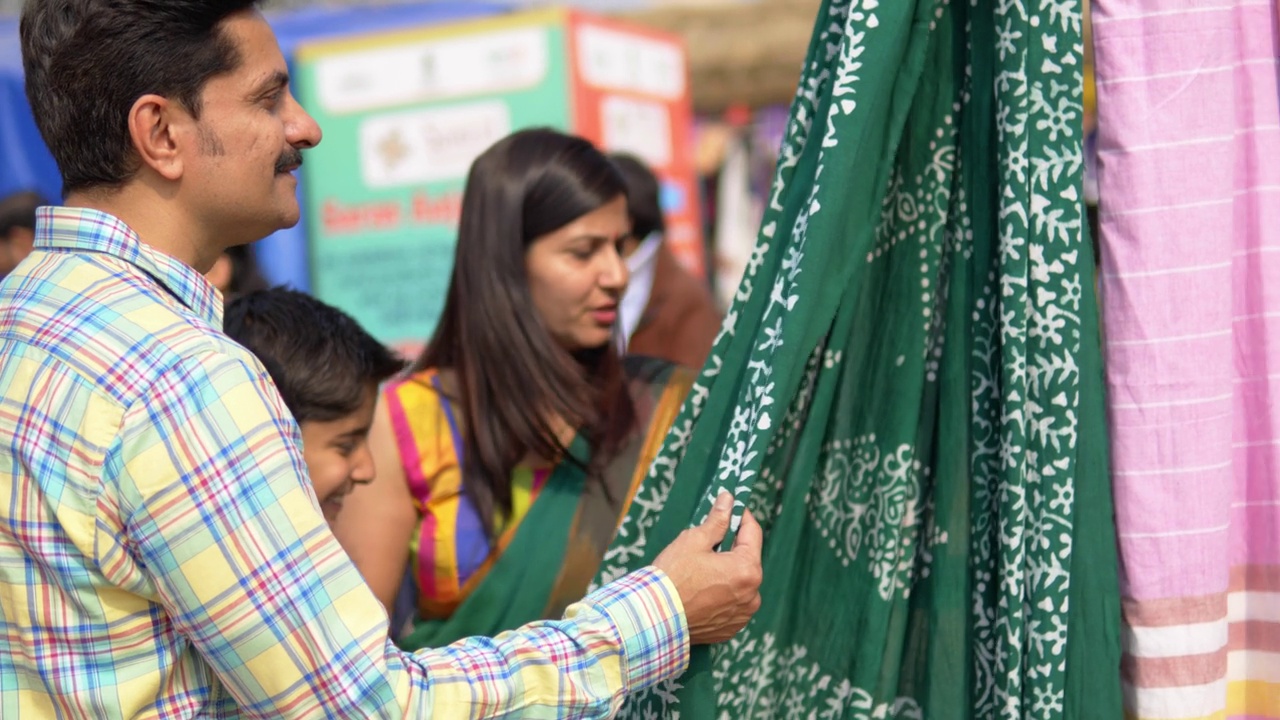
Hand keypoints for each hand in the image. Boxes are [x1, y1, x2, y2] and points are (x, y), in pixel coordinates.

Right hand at [652, 492, 762, 644]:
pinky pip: (732, 605)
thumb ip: (717, 520)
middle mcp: (752, 595)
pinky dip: (722, 596)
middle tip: (709, 542)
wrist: (653, 618)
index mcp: (748, 570)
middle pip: (747, 560)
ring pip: (740, 584)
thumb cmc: (672, 576)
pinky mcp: (730, 629)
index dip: (741, 517)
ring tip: (702, 572)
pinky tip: (701, 592)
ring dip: (728, 574)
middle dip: (732, 549)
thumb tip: (729, 499)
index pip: (753, 534)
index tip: (732, 509)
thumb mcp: (694, 540)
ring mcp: (742, 615)